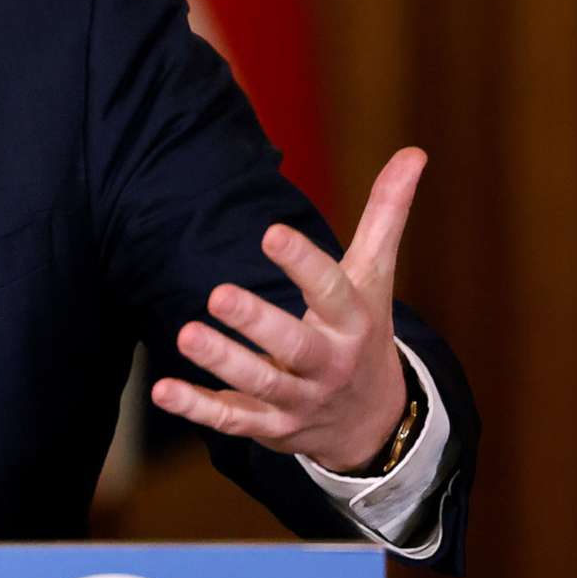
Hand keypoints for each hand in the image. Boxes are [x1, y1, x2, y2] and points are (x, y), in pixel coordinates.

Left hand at [151, 147, 425, 472]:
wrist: (374, 422)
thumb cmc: (363, 330)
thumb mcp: (374, 276)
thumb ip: (385, 215)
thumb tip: (413, 151)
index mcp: (353, 321)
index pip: (332, 290)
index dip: (303, 263)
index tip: (271, 233)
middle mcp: (329, 364)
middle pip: (295, 345)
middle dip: (258, 323)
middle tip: (217, 294)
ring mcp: (300, 399)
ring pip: (261, 384)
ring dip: (223, 363)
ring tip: (186, 335)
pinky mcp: (271, 426)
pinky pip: (233, 420)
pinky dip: (198, 408)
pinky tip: (163, 391)